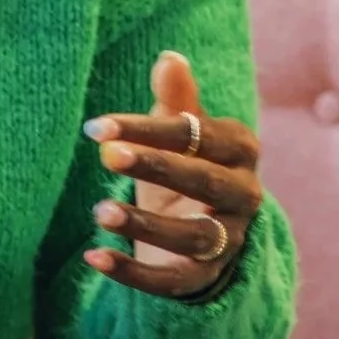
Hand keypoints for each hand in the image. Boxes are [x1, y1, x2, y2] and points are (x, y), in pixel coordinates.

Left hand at [81, 50, 262, 299]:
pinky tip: (93, 258)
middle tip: (108, 156)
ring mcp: (229, 240)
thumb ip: (177, 102)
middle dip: (156, 166)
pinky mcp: (205, 278)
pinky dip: (133, 272)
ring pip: (193, 235)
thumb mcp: (182, 137)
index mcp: (240, 150)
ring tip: (100, 211)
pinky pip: (172, 280)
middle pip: (203, 180)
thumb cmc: (187, 168)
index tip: (98, 127)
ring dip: (146, 223)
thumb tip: (169, 57)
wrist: (206, 232)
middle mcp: (245, 195)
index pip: (198, 135)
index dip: (149, 130)